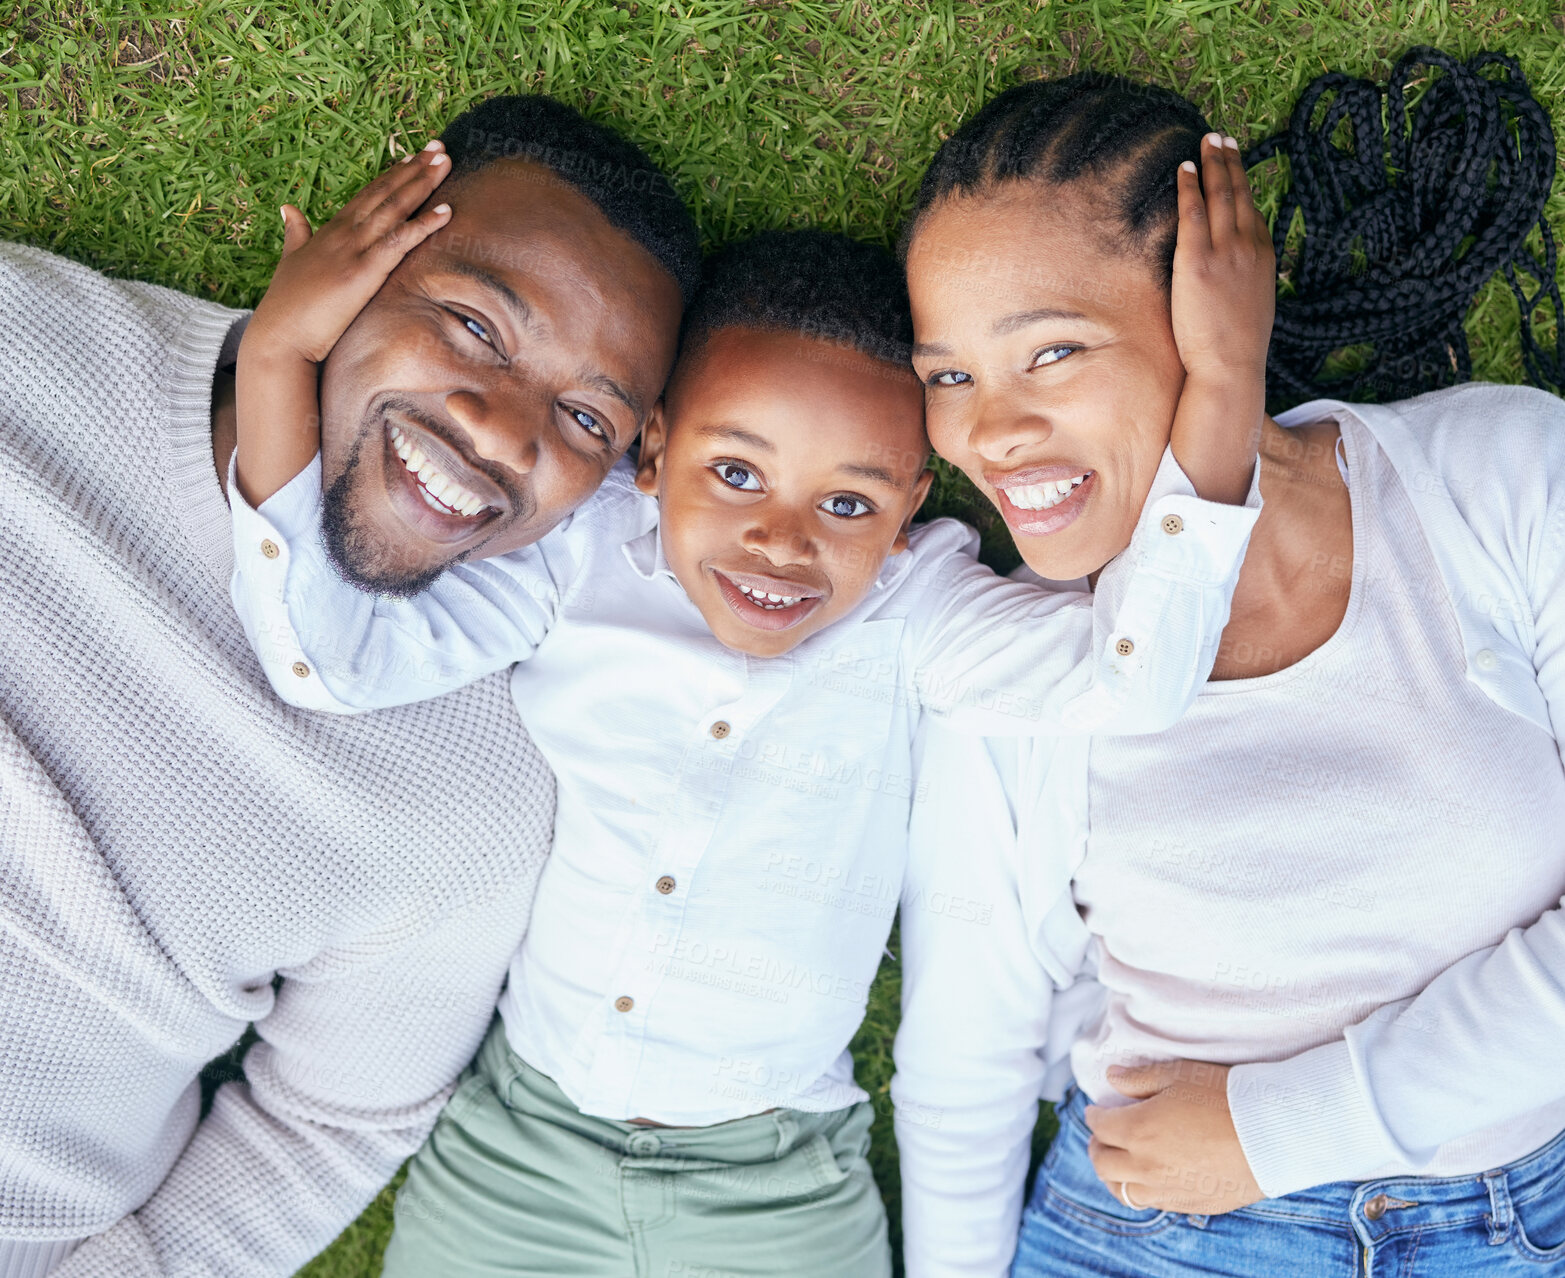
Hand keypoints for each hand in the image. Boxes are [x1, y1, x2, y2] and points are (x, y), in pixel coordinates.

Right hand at [245, 139, 454, 364]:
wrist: (280, 336)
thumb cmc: (288, 305)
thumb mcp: (291, 260)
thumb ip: (295, 232)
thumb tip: (288, 207)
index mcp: (332, 230)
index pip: (369, 194)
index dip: (394, 174)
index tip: (416, 155)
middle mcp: (345, 233)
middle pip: (386, 193)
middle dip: (414, 168)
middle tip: (439, 146)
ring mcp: (355, 250)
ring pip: (395, 209)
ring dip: (423, 184)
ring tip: (445, 160)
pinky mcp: (364, 272)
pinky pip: (400, 242)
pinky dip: (424, 224)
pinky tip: (447, 209)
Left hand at [1083, 1059, 1264, 1215]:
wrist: (1273, 1133)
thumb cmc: (1226, 1096)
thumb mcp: (1179, 1075)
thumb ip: (1139, 1078)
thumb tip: (1112, 1077)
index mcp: (1138, 1129)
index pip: (1100, 1126)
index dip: (1094, 1115)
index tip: (1097, 1110)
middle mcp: (1146, 1165)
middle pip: (1102, 1162)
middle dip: (1097, 1146)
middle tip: (1102, 1136)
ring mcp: (1167, 1190)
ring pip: (1122, 1190)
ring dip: (1113, 1174)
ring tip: (1118, 1161)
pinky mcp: (1190, 1205)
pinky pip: (1152, 1203)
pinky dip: (1140, 1190)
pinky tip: (1147, 1179)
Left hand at [1165, 133, 1274, 506]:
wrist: (1230, 368)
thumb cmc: (1235, 349)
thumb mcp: (1250, 309)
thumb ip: (1245, 286)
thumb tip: (1237, 284)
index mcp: (1263, 259)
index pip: (1253, 212)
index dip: (1244, 184)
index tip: (1237, 162)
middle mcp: (1248, 248)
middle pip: (1239, 195)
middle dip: (1231, 162)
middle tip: (1222, 137)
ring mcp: (1225, 252)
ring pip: (1219, 197)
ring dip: (1213, 164)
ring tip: (1206, 140)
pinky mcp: (1198, 260)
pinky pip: (1193, 213)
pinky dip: (1190, 187)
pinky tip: (1184, 168)